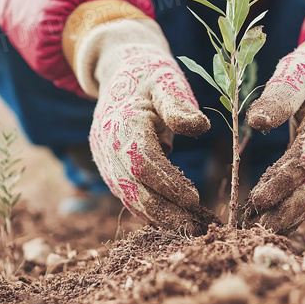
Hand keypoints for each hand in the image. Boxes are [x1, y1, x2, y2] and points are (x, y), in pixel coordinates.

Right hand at [76, 18, 218, 233]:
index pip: (142, 162)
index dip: (167, 183)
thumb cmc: (151, 78)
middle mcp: (107, 146)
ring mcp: (104, 160)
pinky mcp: (109, 169)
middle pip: (133, 187)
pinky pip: (127, 195)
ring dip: (159, 217)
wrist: (120, 74)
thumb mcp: (167, 83)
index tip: (195, 200)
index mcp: (122, 123)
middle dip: (165, 211)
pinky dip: (149, 211)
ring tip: (190, 229)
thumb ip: (179, 105)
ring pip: (129, 197)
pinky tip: (174, 221)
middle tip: (197, 228)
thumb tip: (199, 127)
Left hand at [243, 26, 304, 233]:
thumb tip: (257, 121)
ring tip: (261, 230)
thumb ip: (280, 93)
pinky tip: (279, 223)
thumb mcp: (298, 69)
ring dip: (293, 215)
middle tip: (254, 227)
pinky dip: (301, 210)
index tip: (256, 199)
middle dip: (286, 208)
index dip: (281, 180)